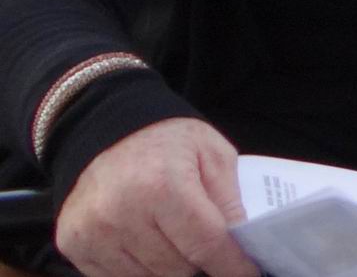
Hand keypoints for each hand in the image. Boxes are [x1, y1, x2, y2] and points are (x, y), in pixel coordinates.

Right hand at [56, 118, 258, 276]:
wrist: (106, 129)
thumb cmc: (166, 141)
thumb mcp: (213, 154)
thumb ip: (231, 200)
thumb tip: (243, 243)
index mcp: (162, 186)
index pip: (206, 245)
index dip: (232, 266)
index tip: (247, 273)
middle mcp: (122, 213)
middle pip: (179, 268)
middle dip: (198, 259)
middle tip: (202, 239)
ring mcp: (93, 233)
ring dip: (168, 264)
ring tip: (172, 233)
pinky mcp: (74, 245)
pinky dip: (139, 266)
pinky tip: (145, 240)